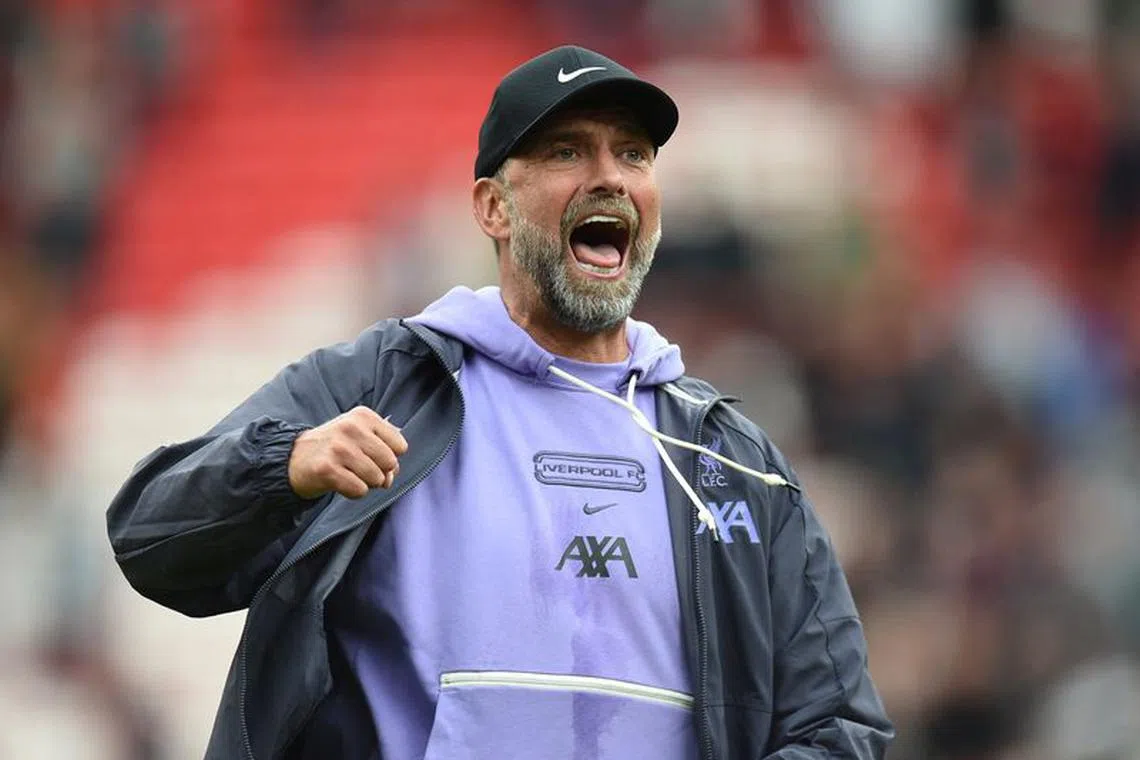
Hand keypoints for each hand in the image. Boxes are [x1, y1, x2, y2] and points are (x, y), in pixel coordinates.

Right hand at [288, 407, 407, 499]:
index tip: (372, 456)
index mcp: (363, 416)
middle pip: (390, 463)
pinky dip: (353, 492)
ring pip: (376, 479)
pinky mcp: (327, 469)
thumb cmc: (335, 448)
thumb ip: (385, 449)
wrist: (294, 458)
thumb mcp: (360, 435)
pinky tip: (340, 482)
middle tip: (360, 468)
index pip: (400, 446)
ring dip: (366, 483)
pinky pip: (359, 490)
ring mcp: (339, 448)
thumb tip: (391, 475)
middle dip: (380, 473)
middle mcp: (351, 428)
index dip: (390, 458)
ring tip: (349, 473)